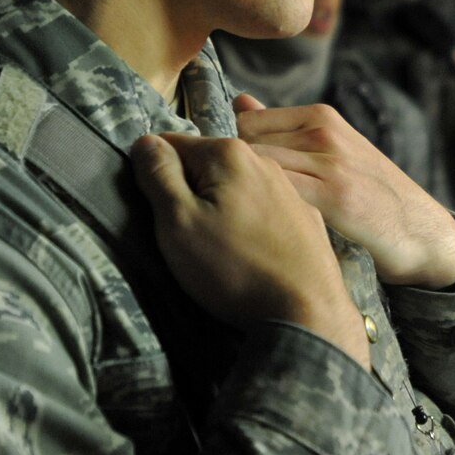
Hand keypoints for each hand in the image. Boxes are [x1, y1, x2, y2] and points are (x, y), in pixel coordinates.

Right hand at [131, 131, 369, 368]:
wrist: (308, 314)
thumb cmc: (235, 269)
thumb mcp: (178, 222)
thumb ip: (158, 175)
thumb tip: (146, 141)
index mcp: (228, 153)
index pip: (172, 145)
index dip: (157, 177)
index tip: (161, 213)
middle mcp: (264, 161)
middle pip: (206, 166)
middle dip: (190, 194)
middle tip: (190, 239)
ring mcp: (289, 190)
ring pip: (235, 189)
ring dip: (220, 210)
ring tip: (221, 252)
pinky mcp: (306, 219)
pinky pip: (262, 212)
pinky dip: (249, 226)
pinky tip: (251, 256)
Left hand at [233, 93, 454, 288]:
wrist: (420, 229)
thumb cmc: (369, 193)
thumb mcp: (330, 149)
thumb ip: (282, 127)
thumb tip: (240, 101)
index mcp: (321, 115)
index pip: (248, 122)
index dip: (232, 154)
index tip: (231, 182)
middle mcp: (324, 131)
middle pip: (248, 144)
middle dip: (232, 173)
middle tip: (228, 204)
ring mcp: (330, 162)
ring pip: (259, 165)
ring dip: (241, 191)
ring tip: (239, 219)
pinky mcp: (335, 196)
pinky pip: (279, 191)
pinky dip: (262, 206)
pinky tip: (262, 227)